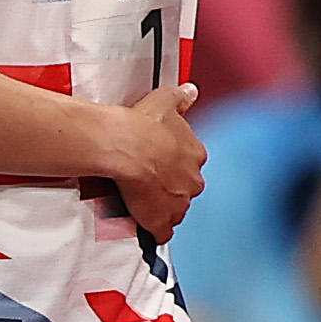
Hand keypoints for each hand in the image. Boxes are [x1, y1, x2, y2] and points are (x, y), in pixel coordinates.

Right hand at [109, 82, 205, 240]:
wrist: (124, 147)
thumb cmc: (142, 125)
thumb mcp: (163, 100)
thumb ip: (180, 97)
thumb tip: (190, 91)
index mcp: (196, 154)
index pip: (191, 163)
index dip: (175, 163)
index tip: (162, 161)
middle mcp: (192, 180)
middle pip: (185, 187)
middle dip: (172, 187)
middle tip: (150, 181)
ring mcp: (179, 203)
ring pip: (175, 209)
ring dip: (162, 207)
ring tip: (142, 200)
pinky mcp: (162, 221)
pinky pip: (162, 231)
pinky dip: (155, 230)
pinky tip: (144, 225)